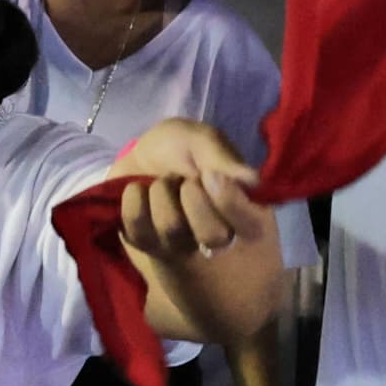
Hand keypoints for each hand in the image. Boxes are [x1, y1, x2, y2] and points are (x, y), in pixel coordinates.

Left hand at [108, 117, 265, 262]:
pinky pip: (136, 228)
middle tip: (183, 179)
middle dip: (191, 193)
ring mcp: (178, 246)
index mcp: (242, 212)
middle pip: (212, 235)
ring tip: (161, 184)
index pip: (249, 223)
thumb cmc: (179, 148)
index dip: (227, 198)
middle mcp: (215, 236)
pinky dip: (135, 199)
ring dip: (161, 192)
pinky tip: (141, 193)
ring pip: (171, 228)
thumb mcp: (201, 139)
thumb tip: (251, 180)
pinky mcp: (144, 244)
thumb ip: (222, 155)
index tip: (209, 174)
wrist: (138, 156)